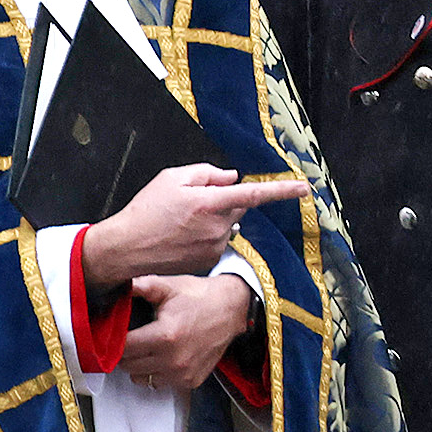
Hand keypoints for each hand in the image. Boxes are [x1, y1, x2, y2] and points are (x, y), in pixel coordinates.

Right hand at [81, 163, 310, 286]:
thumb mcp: (170, 178)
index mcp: (209, 202)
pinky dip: (204, 237)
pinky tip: (181, 238)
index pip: (254, 193)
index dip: (282, 190)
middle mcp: (217, 225)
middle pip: (236, 207)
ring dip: (212, 221)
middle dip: (222, 202)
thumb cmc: (144, 211)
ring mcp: (215, 245)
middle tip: (191, 203)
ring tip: (180, 224)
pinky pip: (217, 242)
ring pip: (227, 225)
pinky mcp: (209, 259)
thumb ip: (205, 172)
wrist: (126, 249)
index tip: (305, 188)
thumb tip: (230, 177)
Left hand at [117, 274, 254, 393]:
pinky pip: (161, 383)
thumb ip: (142, 286)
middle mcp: (174, 360)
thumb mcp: (169, 286)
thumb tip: (122, 284)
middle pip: (129, 365)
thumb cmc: (198, 296)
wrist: (231, 309)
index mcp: (165, 336)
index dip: (115, 339)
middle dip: (125, 352)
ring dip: (139, 365)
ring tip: (147, 348)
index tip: (117, 332)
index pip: (123, 348)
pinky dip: (157, 373)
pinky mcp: (192, 381)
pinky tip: (162, 357)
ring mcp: (183, 374)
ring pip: (142, 378)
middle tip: (132, 339)